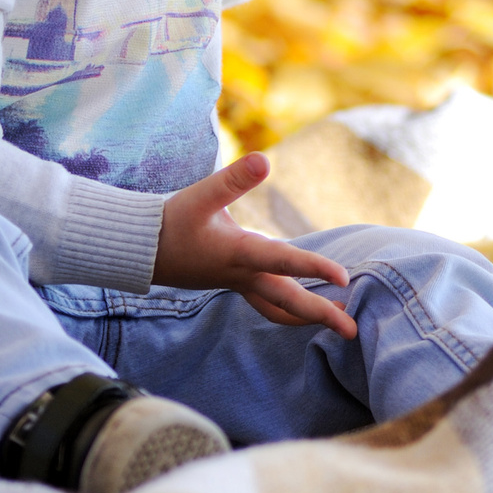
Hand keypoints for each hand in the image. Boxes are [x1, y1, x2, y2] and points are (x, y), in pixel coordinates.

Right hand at [154, 153, 358, 336]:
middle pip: (288, 302)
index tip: (344, 278)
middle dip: (321, 315)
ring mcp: (236, 282)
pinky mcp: (230, 281)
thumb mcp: (201, 195)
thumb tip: (265, 160)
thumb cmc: (169, 220)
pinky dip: (287, 308)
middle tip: (352, 331)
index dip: (315, 268)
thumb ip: (233, 179)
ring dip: (305, 317)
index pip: (284, 262)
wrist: (139, 249)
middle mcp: (242, 275)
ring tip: (334, 320)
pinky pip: (266, 302)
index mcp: (239, 254)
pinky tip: (299, 303)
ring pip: (277, 308)